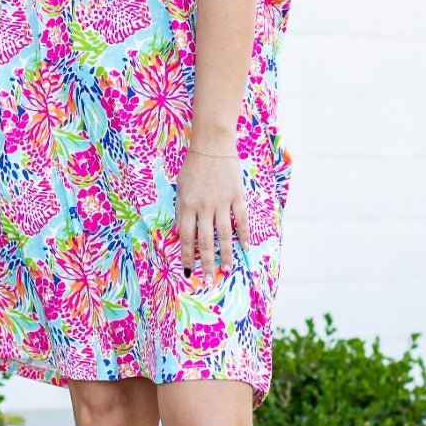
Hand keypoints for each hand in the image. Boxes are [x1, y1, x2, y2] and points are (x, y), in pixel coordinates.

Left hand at [174, 146, 248, 282]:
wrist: (212, 145)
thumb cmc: (193, 167)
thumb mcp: (180, 188)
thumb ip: (181, 211)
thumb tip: (181, 234)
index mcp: (186, 204)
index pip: (186, 237)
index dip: (187, 255)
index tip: (189, 271)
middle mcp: (204, 206)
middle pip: (205, 241)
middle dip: (206, 263)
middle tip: (208, 280)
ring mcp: (222, 201)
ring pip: (224, 234)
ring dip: (226, 255)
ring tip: (227, 270)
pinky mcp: (237, 196)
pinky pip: (241, 220)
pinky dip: (243, 235)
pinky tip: (244, 249)